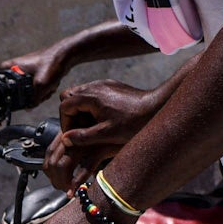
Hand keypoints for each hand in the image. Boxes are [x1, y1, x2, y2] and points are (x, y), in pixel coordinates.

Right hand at [0, 43, 68, 107]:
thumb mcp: (41, 85)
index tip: (12, 95)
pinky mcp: (36, 71)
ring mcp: (28, 69)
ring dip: (39, 91)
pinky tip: (52, 84)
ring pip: (28, 87)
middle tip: (38, 91)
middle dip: (30, 93)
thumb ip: (33, 100)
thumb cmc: (52, 63)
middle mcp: (19, 66)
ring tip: (48, 86)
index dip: (5, 89)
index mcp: (14, 65)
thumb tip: (28, 108)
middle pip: (17, 87)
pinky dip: (44, 87)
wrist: (67, 55)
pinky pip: (36, 85)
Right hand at [45, 81, 164, 189]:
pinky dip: (91, 105)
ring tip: (91, 125)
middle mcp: (95, 85)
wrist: (157, 107)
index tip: (73, 135)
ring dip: (81, 109)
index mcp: (91, 96)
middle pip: (69, 96)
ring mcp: (104, 84)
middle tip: (81, 129)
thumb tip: (65, 140)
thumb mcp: (106, 134)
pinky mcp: (112, 85)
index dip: (65, 122)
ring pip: (80, 93)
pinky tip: (103, 117)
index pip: (64, 105)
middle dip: (71, 113)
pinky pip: (93, 92)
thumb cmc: (133, 122)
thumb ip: (83, 137)